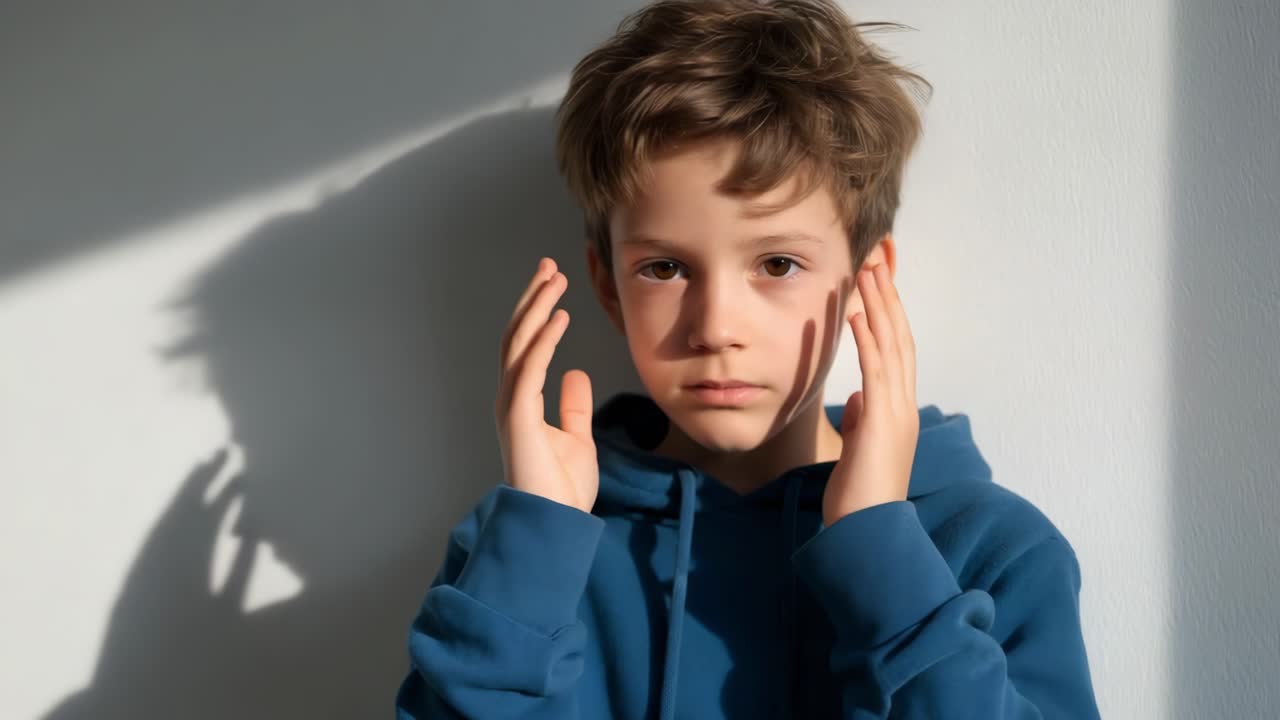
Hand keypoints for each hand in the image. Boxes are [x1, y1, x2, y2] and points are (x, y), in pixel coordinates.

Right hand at [494, 256, 598, 513]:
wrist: (556, 524)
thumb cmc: (561, 490)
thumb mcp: (576, 438)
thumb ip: (572, 406)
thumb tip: (576, 374)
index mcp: (523, 401)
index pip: (526, 346)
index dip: (537, 313)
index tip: (552, 283)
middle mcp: (512, 398)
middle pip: (517, 336)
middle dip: (532, 299)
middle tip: (549, 266)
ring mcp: (512, 405)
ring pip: (519, 344)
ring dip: (535, 308)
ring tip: (553, 279)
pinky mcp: (518, 416)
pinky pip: (529, 368)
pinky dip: (543, 339)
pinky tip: (558, 315)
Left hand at [824, 263, 919, 525]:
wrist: (867, 536)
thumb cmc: (859, 500)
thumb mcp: (859, 451)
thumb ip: (863, 421)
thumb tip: (859, 398)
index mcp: (898, 413)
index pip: (896, 353)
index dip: (890, 316)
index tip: (878, 284)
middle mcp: (904, 408)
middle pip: (901, 339)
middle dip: (890, 298)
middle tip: (879, 261)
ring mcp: (897, 414)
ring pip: (893, 348)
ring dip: (881, 307)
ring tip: (870, 272)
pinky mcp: (883, 423)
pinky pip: (877, 372)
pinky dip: (870, 340)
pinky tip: (860, 314)